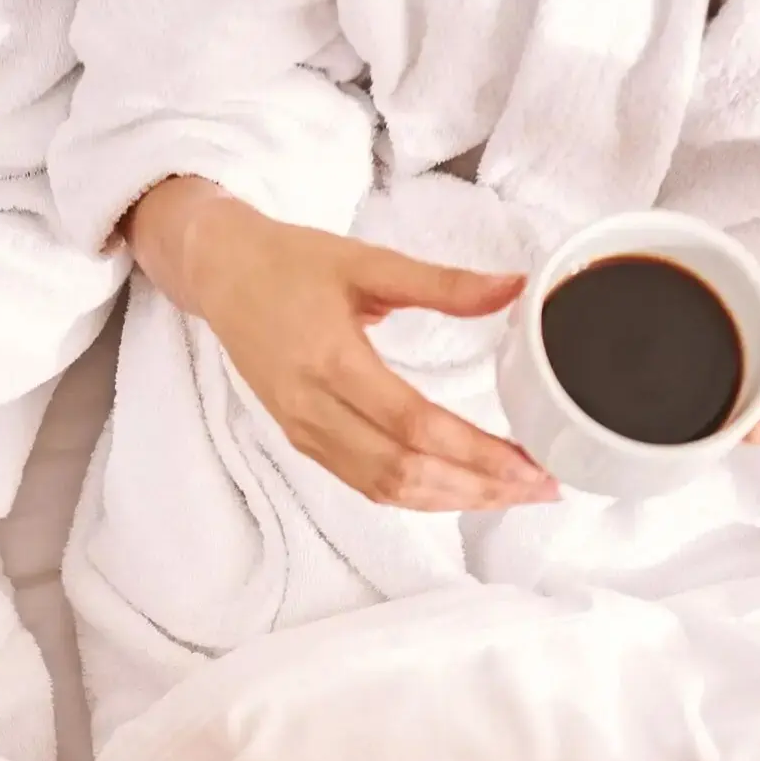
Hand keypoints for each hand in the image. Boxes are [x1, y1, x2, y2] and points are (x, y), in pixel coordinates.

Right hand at [126, 176, 553, 510]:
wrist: (220, 274)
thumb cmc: (291, 262)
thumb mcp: (368, 261)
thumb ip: (442, 283)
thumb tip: (513, 287)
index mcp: (332, 361)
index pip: (414, 425)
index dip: (476, 452)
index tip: (530, 462)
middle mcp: (313, 409)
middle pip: (405, 472)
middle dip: (478, 488)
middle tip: (540, 487)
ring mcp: (305, 432)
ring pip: (386, 489)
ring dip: (453, 499)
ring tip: (510, 495)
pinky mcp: (303, 440)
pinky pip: (366, 484)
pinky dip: (418, 495)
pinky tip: (458, 489)